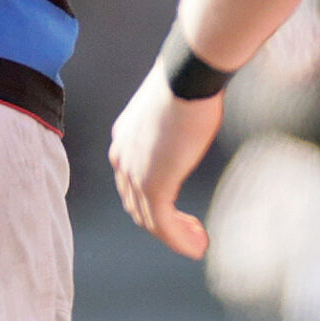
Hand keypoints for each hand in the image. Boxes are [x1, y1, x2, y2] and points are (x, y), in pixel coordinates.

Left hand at [107, 73, 225, 258]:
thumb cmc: (187, 82)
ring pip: (149, 219)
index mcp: (125, 139)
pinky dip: (179, 240)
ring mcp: (135, 172)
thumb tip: (192, 120)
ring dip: (174, 236)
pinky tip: (197, 245)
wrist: (186, 76)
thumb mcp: (173, 107)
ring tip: (197, 243)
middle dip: (163, 224)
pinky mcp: (153, 184)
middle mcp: (122, 157)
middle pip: (137, 204)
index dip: (153, 202)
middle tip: (191, 233)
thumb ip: (173, 124)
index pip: (132, 182)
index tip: (179, 212)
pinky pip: (163, 224)